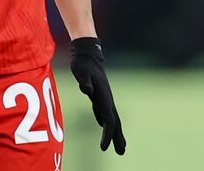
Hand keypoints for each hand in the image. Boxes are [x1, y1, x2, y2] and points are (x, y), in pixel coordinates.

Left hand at [69, 38, 125, 153]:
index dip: (108, 135)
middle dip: (118, 137)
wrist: (87, 52)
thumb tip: (87, 90)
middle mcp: (106, 98)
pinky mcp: (98, 94)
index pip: (109, 120)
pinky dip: (105, 121)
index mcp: (104, 96)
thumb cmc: (83, 62)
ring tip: (117, 143)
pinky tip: (103, 125)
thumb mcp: (81, 71)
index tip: (104, 148)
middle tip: (122, 151)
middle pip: (115, 121)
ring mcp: (103, 96)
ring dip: (114, 131)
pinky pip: (104, 111)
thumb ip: (84, 81)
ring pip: (111, 117)